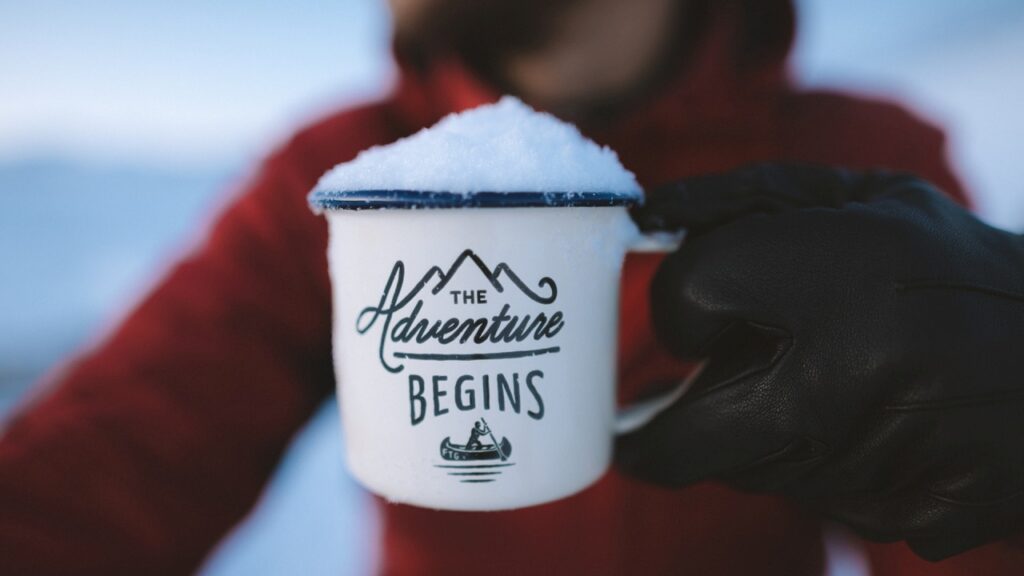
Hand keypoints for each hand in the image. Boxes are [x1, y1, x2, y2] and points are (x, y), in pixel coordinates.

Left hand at [616, 164, 1023, 559]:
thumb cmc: (948, 264)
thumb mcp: (856, 200)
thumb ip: (740, 200)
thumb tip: (640, 218)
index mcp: (845, 275)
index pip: (689, 294)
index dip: (681, 302)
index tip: (696, 310)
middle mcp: (860, 373)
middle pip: (686, 437)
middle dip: (661, 431)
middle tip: (648, 421)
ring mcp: (888, 461)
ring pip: (747, 470)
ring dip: (750, 435)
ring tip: (811, 384)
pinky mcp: (917, 517)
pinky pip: (815, 501)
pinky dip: (815, 467)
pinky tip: (861, 425)